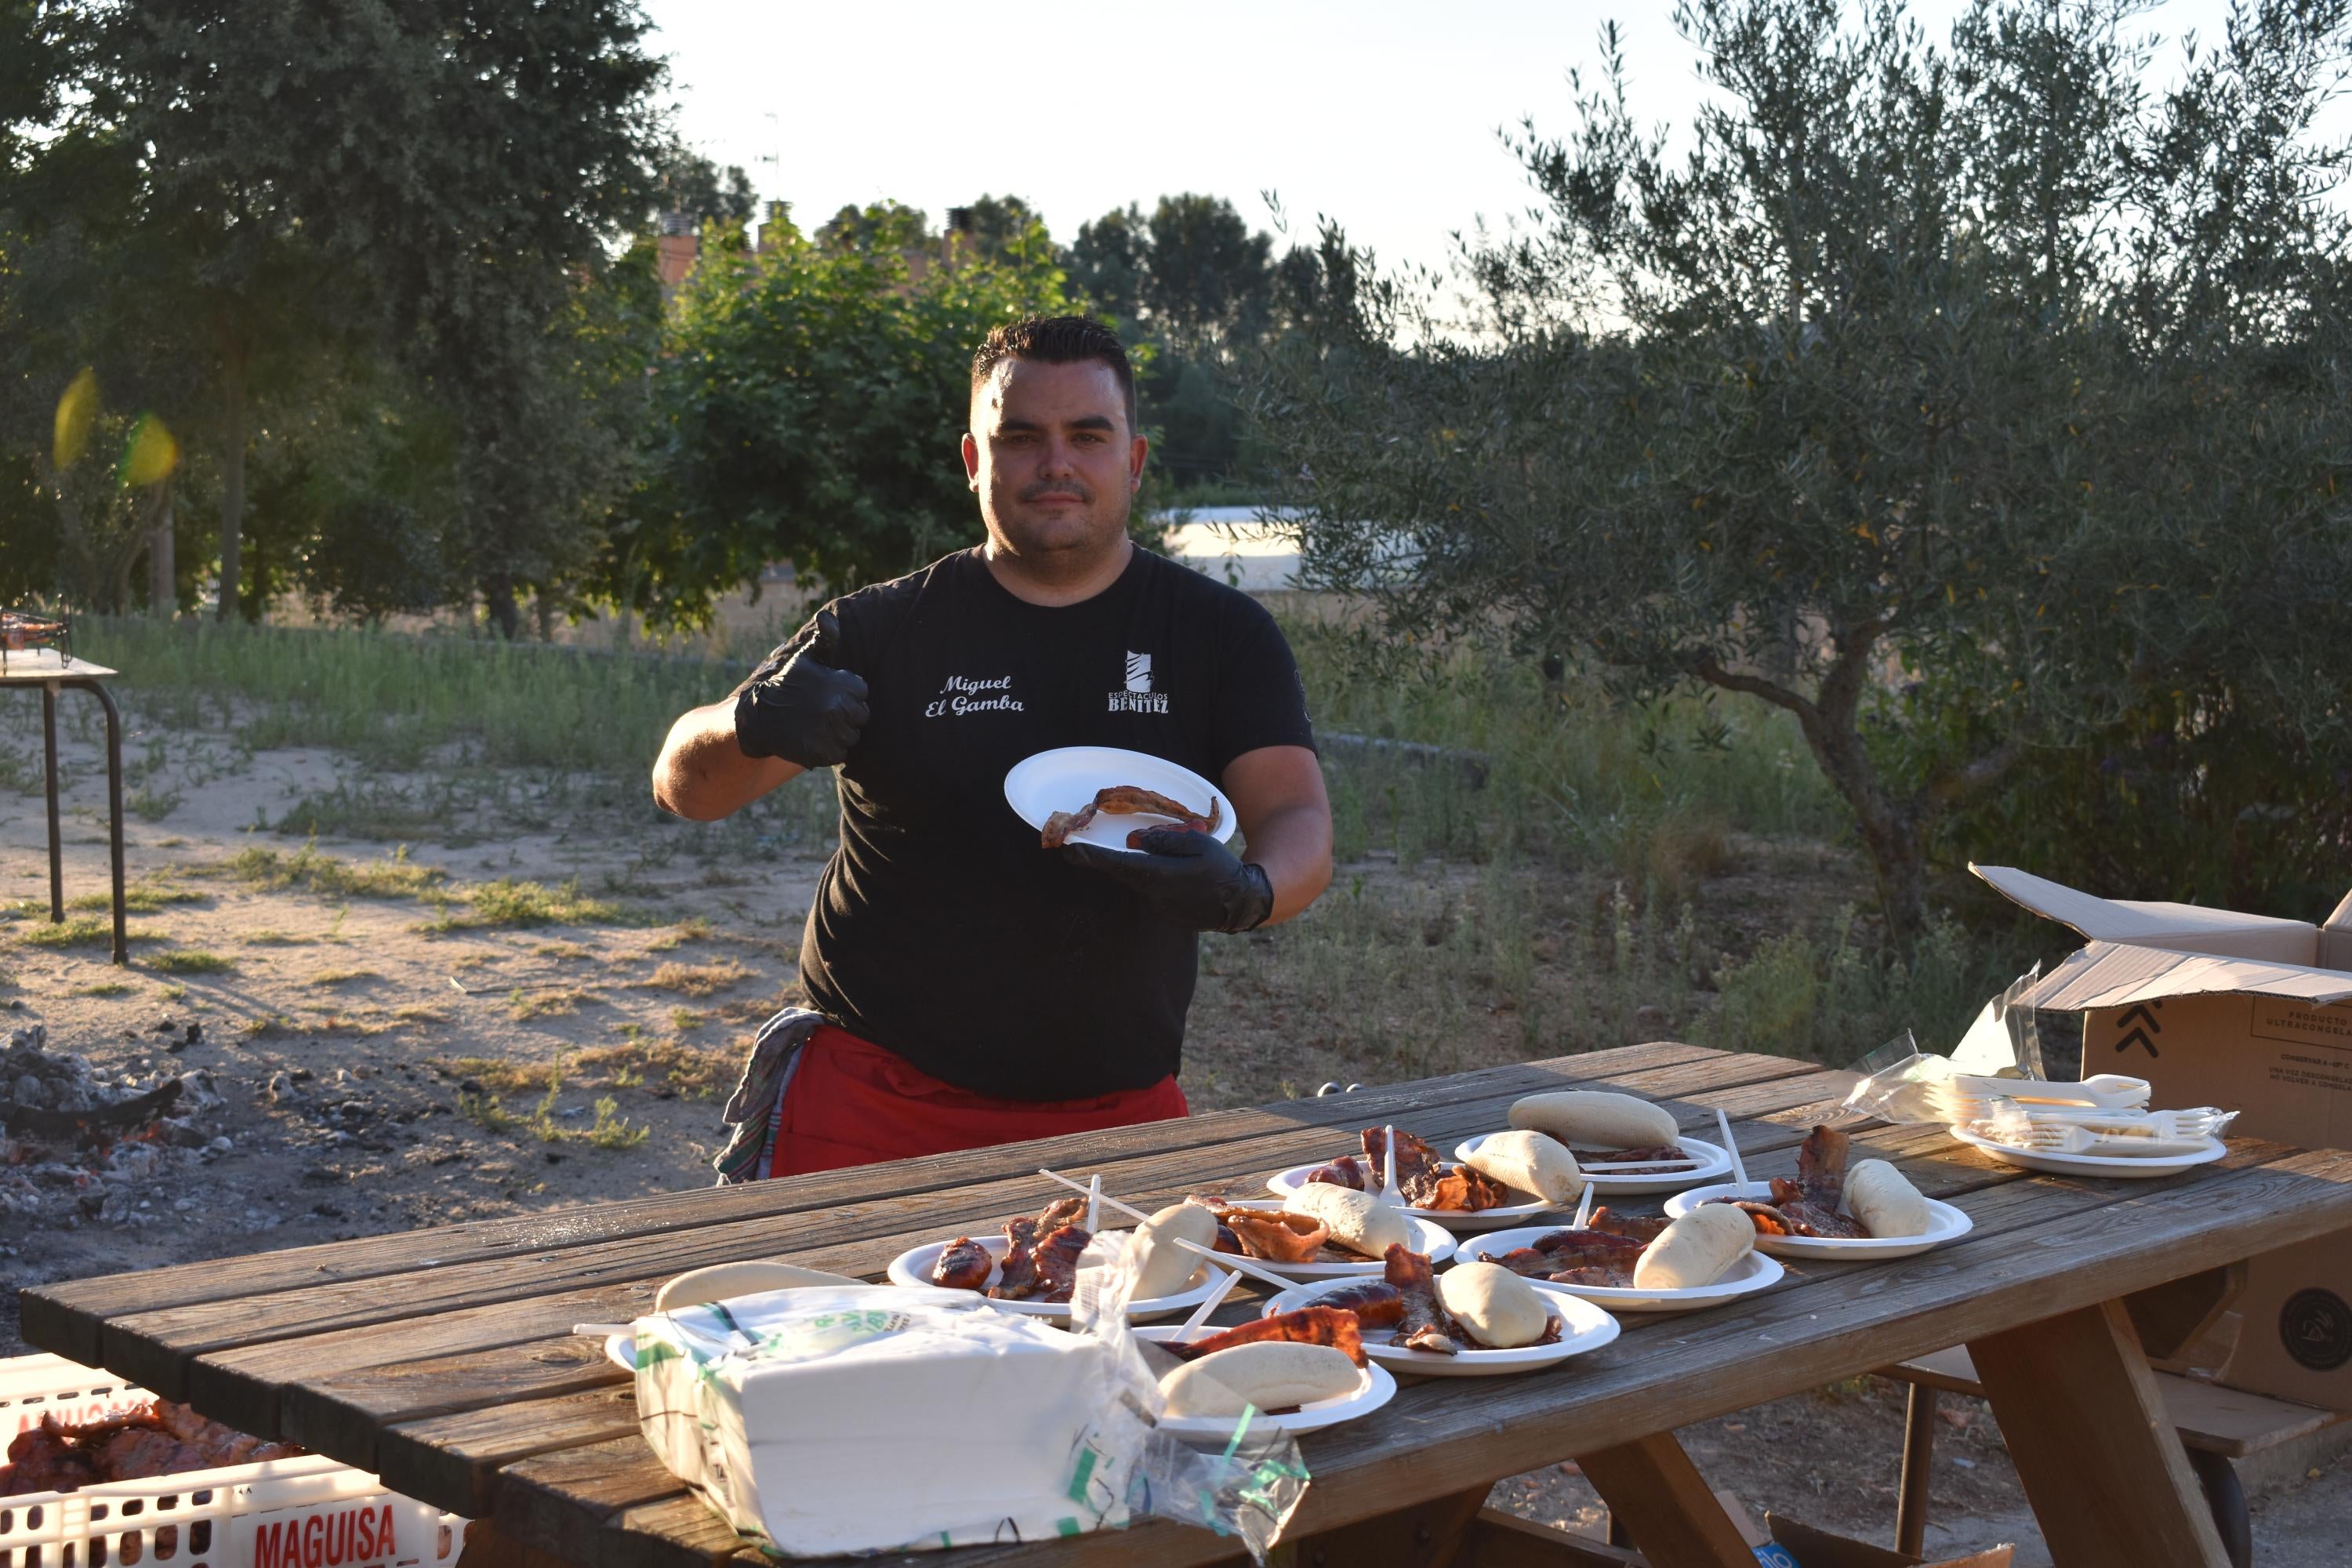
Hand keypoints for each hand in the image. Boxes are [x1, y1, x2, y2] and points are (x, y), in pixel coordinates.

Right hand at [734, 610, 868, 767]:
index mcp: (838, 683)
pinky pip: (841, 754)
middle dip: (846, 715)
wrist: (758, 717)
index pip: (862, 692)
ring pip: (852, 736)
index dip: (847, 694)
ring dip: (839, 734)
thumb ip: (824, 639)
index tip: (829, 694)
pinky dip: (830, 750)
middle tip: (823, 712)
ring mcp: (829, 731)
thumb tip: (827, 617)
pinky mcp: (822, 753)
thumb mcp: (805, 658)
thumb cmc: (787, 685)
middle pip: (861, 716)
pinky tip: (813, 739)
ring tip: (817, 725)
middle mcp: (835, 707)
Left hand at [1063, 828, 1274, 931]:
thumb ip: (1165, 840)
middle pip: (1123, 870)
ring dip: (1136, 866)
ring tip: (1161, 855)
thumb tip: (1137, 841)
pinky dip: (1152, 875)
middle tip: (1084, 846)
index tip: (1066, 849)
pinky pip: (1151, 887)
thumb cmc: (1220, 868)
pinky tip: (1173, 870)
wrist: (1240, 902)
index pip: (1115, 863)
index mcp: (1157, 874)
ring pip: (1138, 878)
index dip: (1089, 856)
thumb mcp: (1198, 842)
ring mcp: (1158, 905)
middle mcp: (1152, 893)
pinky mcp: (1166, 910)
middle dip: (1105, 858)